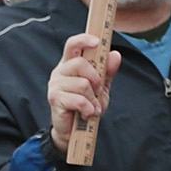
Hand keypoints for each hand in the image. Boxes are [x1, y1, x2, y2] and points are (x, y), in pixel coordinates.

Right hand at [47, 32, 120, 146]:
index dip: (84, 40)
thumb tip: (115, 55)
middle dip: (95, 79)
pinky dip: (88, 108)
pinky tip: (87, 113)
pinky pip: (79, 99)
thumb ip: (107, 71)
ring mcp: (56, 85)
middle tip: (97, 90)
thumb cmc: (85, 105)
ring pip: (82, 84)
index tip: (97, 42)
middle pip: (80, 63)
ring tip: (92, 106)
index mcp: (70, 64)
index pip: (73, 45)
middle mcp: (60, 71)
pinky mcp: (55, 99)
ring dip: (93, 99)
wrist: (74, 130)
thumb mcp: (101, 87)